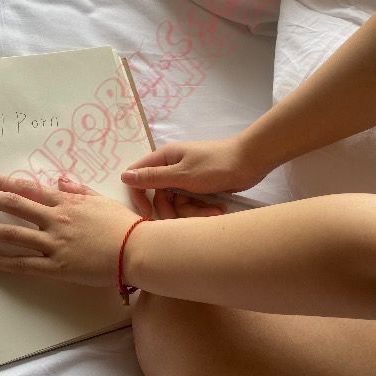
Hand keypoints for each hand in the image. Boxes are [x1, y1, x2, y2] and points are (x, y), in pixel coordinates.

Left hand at [0, 174, 145, 287]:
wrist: (138, 250)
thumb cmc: (125, 225)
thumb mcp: (102, 201)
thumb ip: (79, 190)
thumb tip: (60, 181)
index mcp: (67, 203)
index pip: (29, 190)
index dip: (5, 183)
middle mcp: (56, 220)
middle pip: (14, 207)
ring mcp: (54, 244)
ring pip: (12, 235)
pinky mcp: (56, 267)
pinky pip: (22, 265)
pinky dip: (0, 261)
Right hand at [121, 134, 266, 218]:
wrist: (251, 162)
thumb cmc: (215, 165)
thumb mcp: (182, 174)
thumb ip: (153, 177)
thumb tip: (123, 176)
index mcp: (164, 158)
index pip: (138, 178)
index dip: (140, 197)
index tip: (147, 214)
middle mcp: (172, 168)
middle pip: (160, 197)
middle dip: (175, 211)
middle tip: (189, 216)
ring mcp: (186, 179)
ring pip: (178, 205)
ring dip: (194, 212)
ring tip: (213, 211)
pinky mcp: (200, 189)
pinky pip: (192, 205)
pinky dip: (204, 209)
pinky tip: (218, 209)